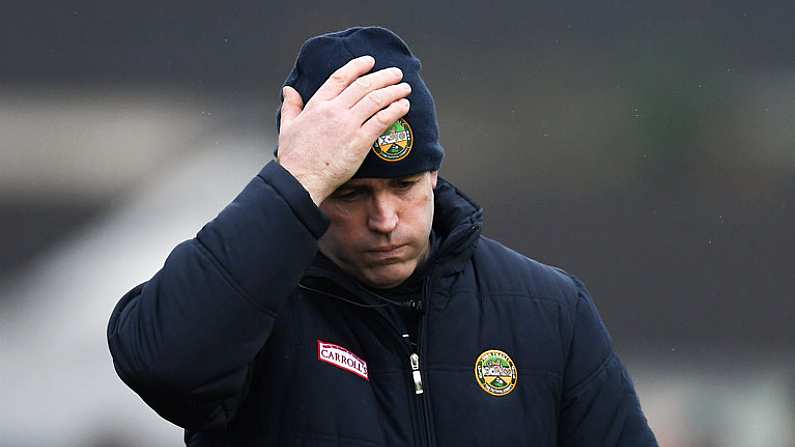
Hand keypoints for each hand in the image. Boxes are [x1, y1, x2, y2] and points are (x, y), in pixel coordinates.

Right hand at [277, 55, 411, 204]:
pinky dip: (395, 110)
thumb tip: (289, 91)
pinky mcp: (359, 142)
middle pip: (363, 85)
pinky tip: (403, 106)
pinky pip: (382, 120)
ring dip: (393, 91)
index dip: (357, 67)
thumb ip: (291, 106)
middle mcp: (334, 111)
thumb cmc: (293, 158)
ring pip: (375, 100)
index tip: (370, 61)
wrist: (300, 180)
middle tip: (396, 73)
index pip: (341, 78)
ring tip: (404, 88)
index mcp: (317, 105)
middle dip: (383, 76)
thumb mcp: (287, 126)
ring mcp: (348, 125)